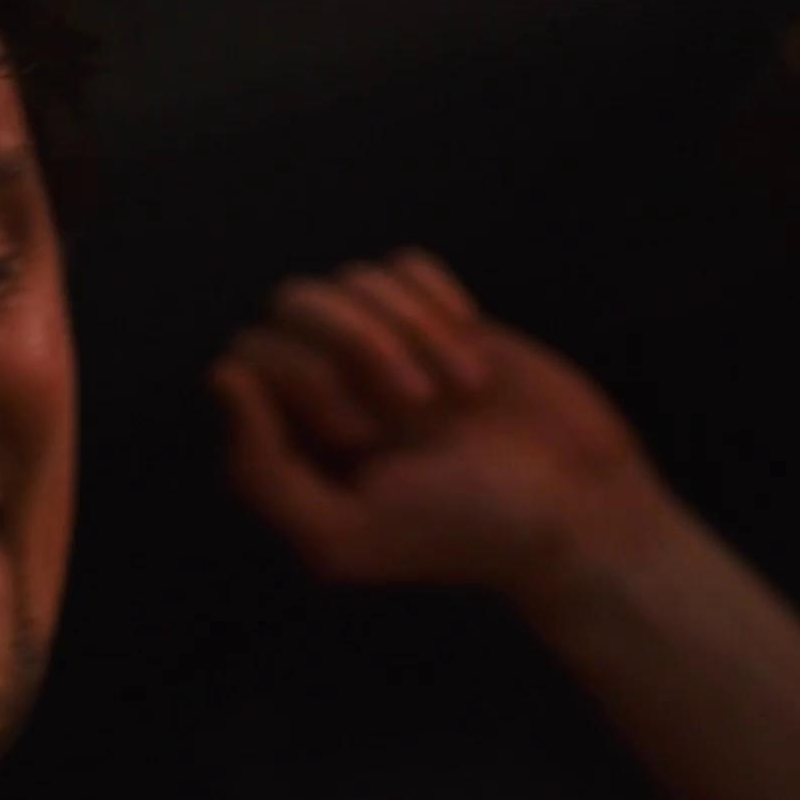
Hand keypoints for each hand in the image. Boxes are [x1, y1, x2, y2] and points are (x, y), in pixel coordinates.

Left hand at [210, 248, 667, 592]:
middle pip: (291, 304)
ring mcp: (380, 350)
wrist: (577, 511)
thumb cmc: (461, 532)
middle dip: (359, 346)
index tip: (364, 435)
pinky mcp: (437, 321)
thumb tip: (222, 376)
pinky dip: (437, 299)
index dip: (305, 380)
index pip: (249, 357)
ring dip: (410, 327)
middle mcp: (323, 390)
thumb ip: (259, 471)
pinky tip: (472, 353)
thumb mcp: (343, 533)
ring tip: (459, 392)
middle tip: (421, 409)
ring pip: (348, 280)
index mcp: (288, 441)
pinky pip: (401, 266)